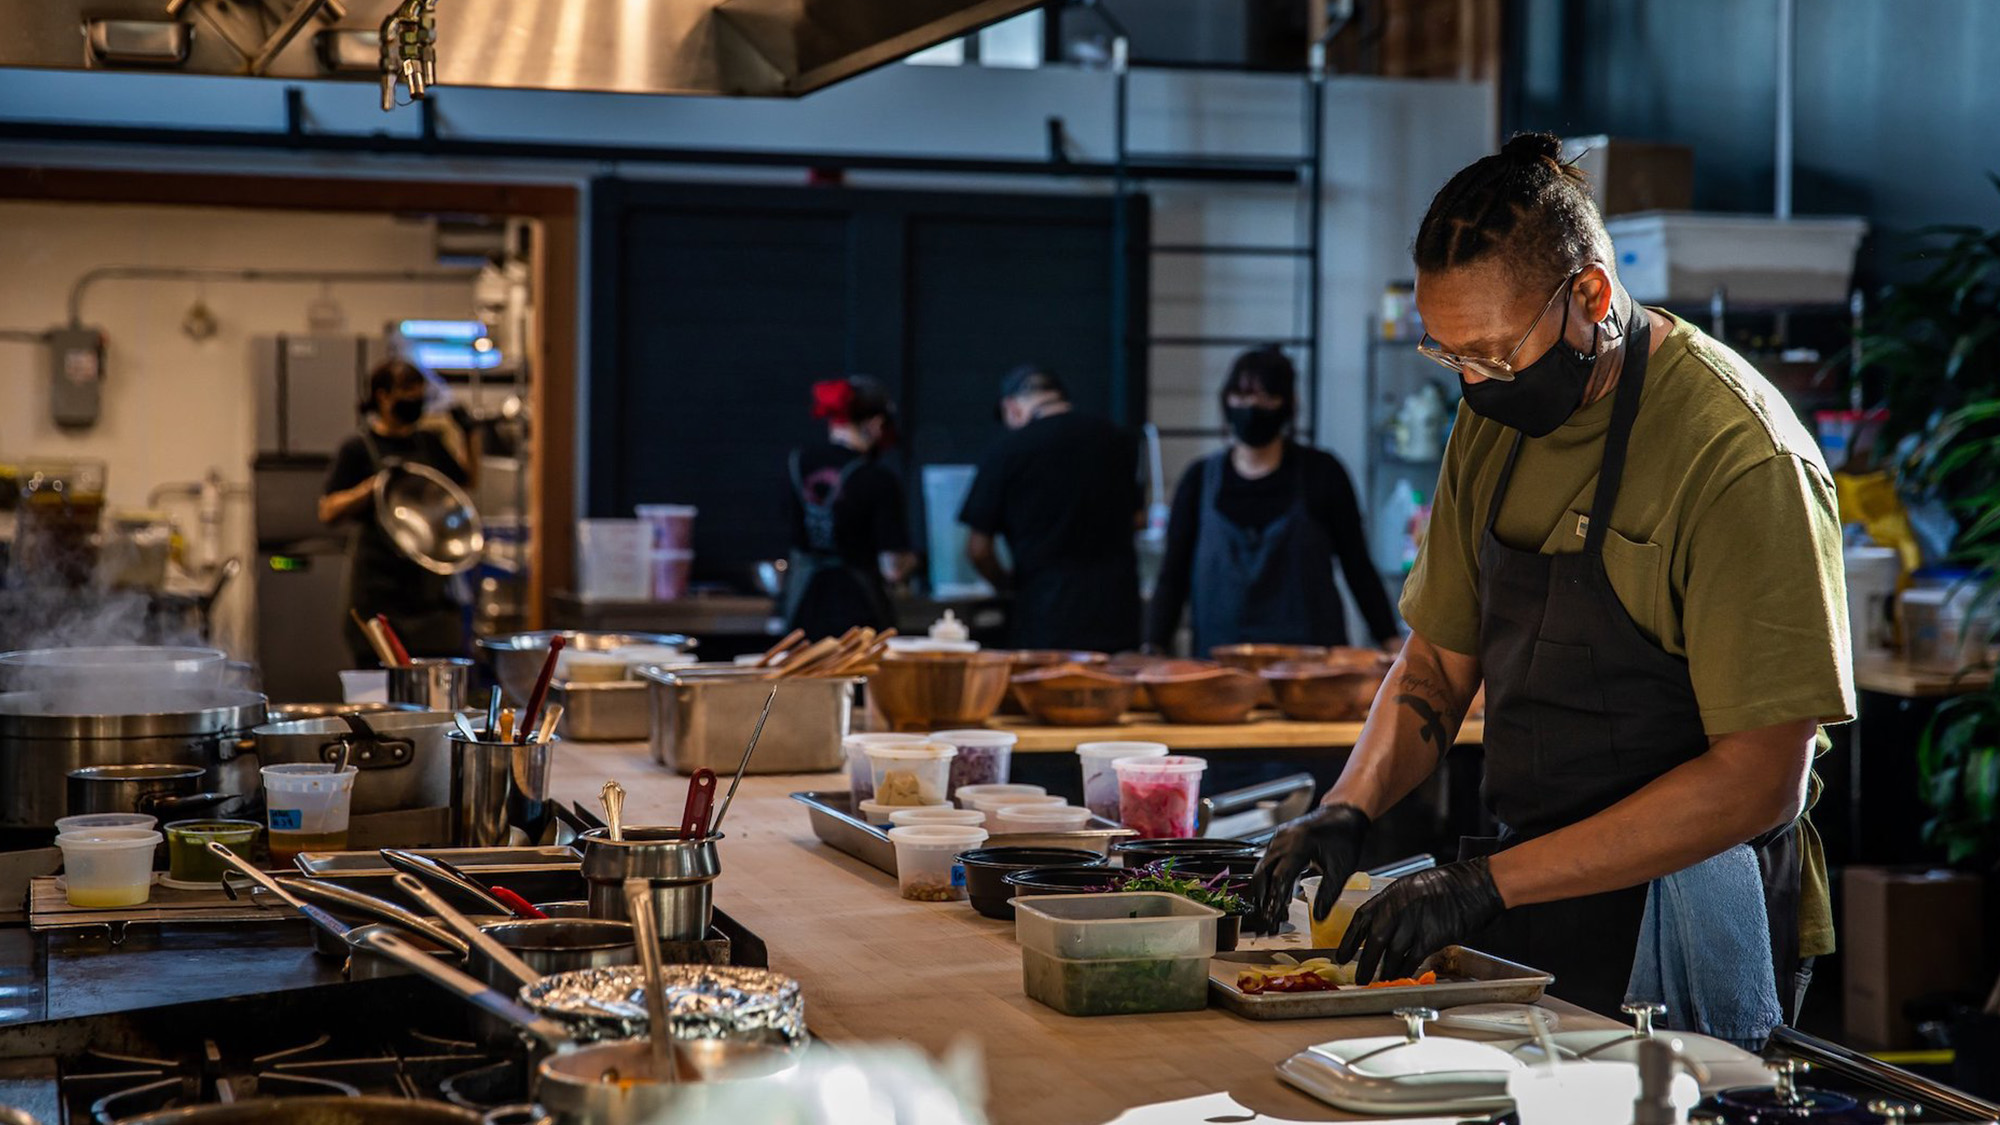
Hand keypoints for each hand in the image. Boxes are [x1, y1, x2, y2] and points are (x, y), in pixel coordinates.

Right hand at [1247, 803, 1369, 934]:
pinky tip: (1279, 897)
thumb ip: (1328, 894)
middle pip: (1263, 874)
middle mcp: (1283, 840)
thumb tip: (1318, 917)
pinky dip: (1270, 880)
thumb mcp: (1341, 869)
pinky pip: (1268, 862)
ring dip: (1265, 891)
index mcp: (1298, 845)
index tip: (1272, 920)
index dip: (1274, 901)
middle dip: (1262, 899)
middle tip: (1266, 921)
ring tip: (1272, 913)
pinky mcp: (1278, 840)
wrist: (1342, 814)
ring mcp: (1278, 838)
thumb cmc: (1344, 838)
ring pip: (1263, 869)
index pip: (1279, 878)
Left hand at [1335, 857, 1504, 983]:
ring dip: (1384, 971)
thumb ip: (1395, 905)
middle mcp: (1398, 908)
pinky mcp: (1432, 937)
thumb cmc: (1447, 884)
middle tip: (1359, 978)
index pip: (1361, 919)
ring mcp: (1414, 923)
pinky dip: (1404, 970)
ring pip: (1391, 954)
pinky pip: (1412, 959)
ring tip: (1379, 981)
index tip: (1341, 955)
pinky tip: (1401, 976)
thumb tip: (1382, 926)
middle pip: (1374, 941)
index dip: (1350, 940)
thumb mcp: (1412, 887)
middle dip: (1364, 962)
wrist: (1475, 885)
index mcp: (1391, 894)